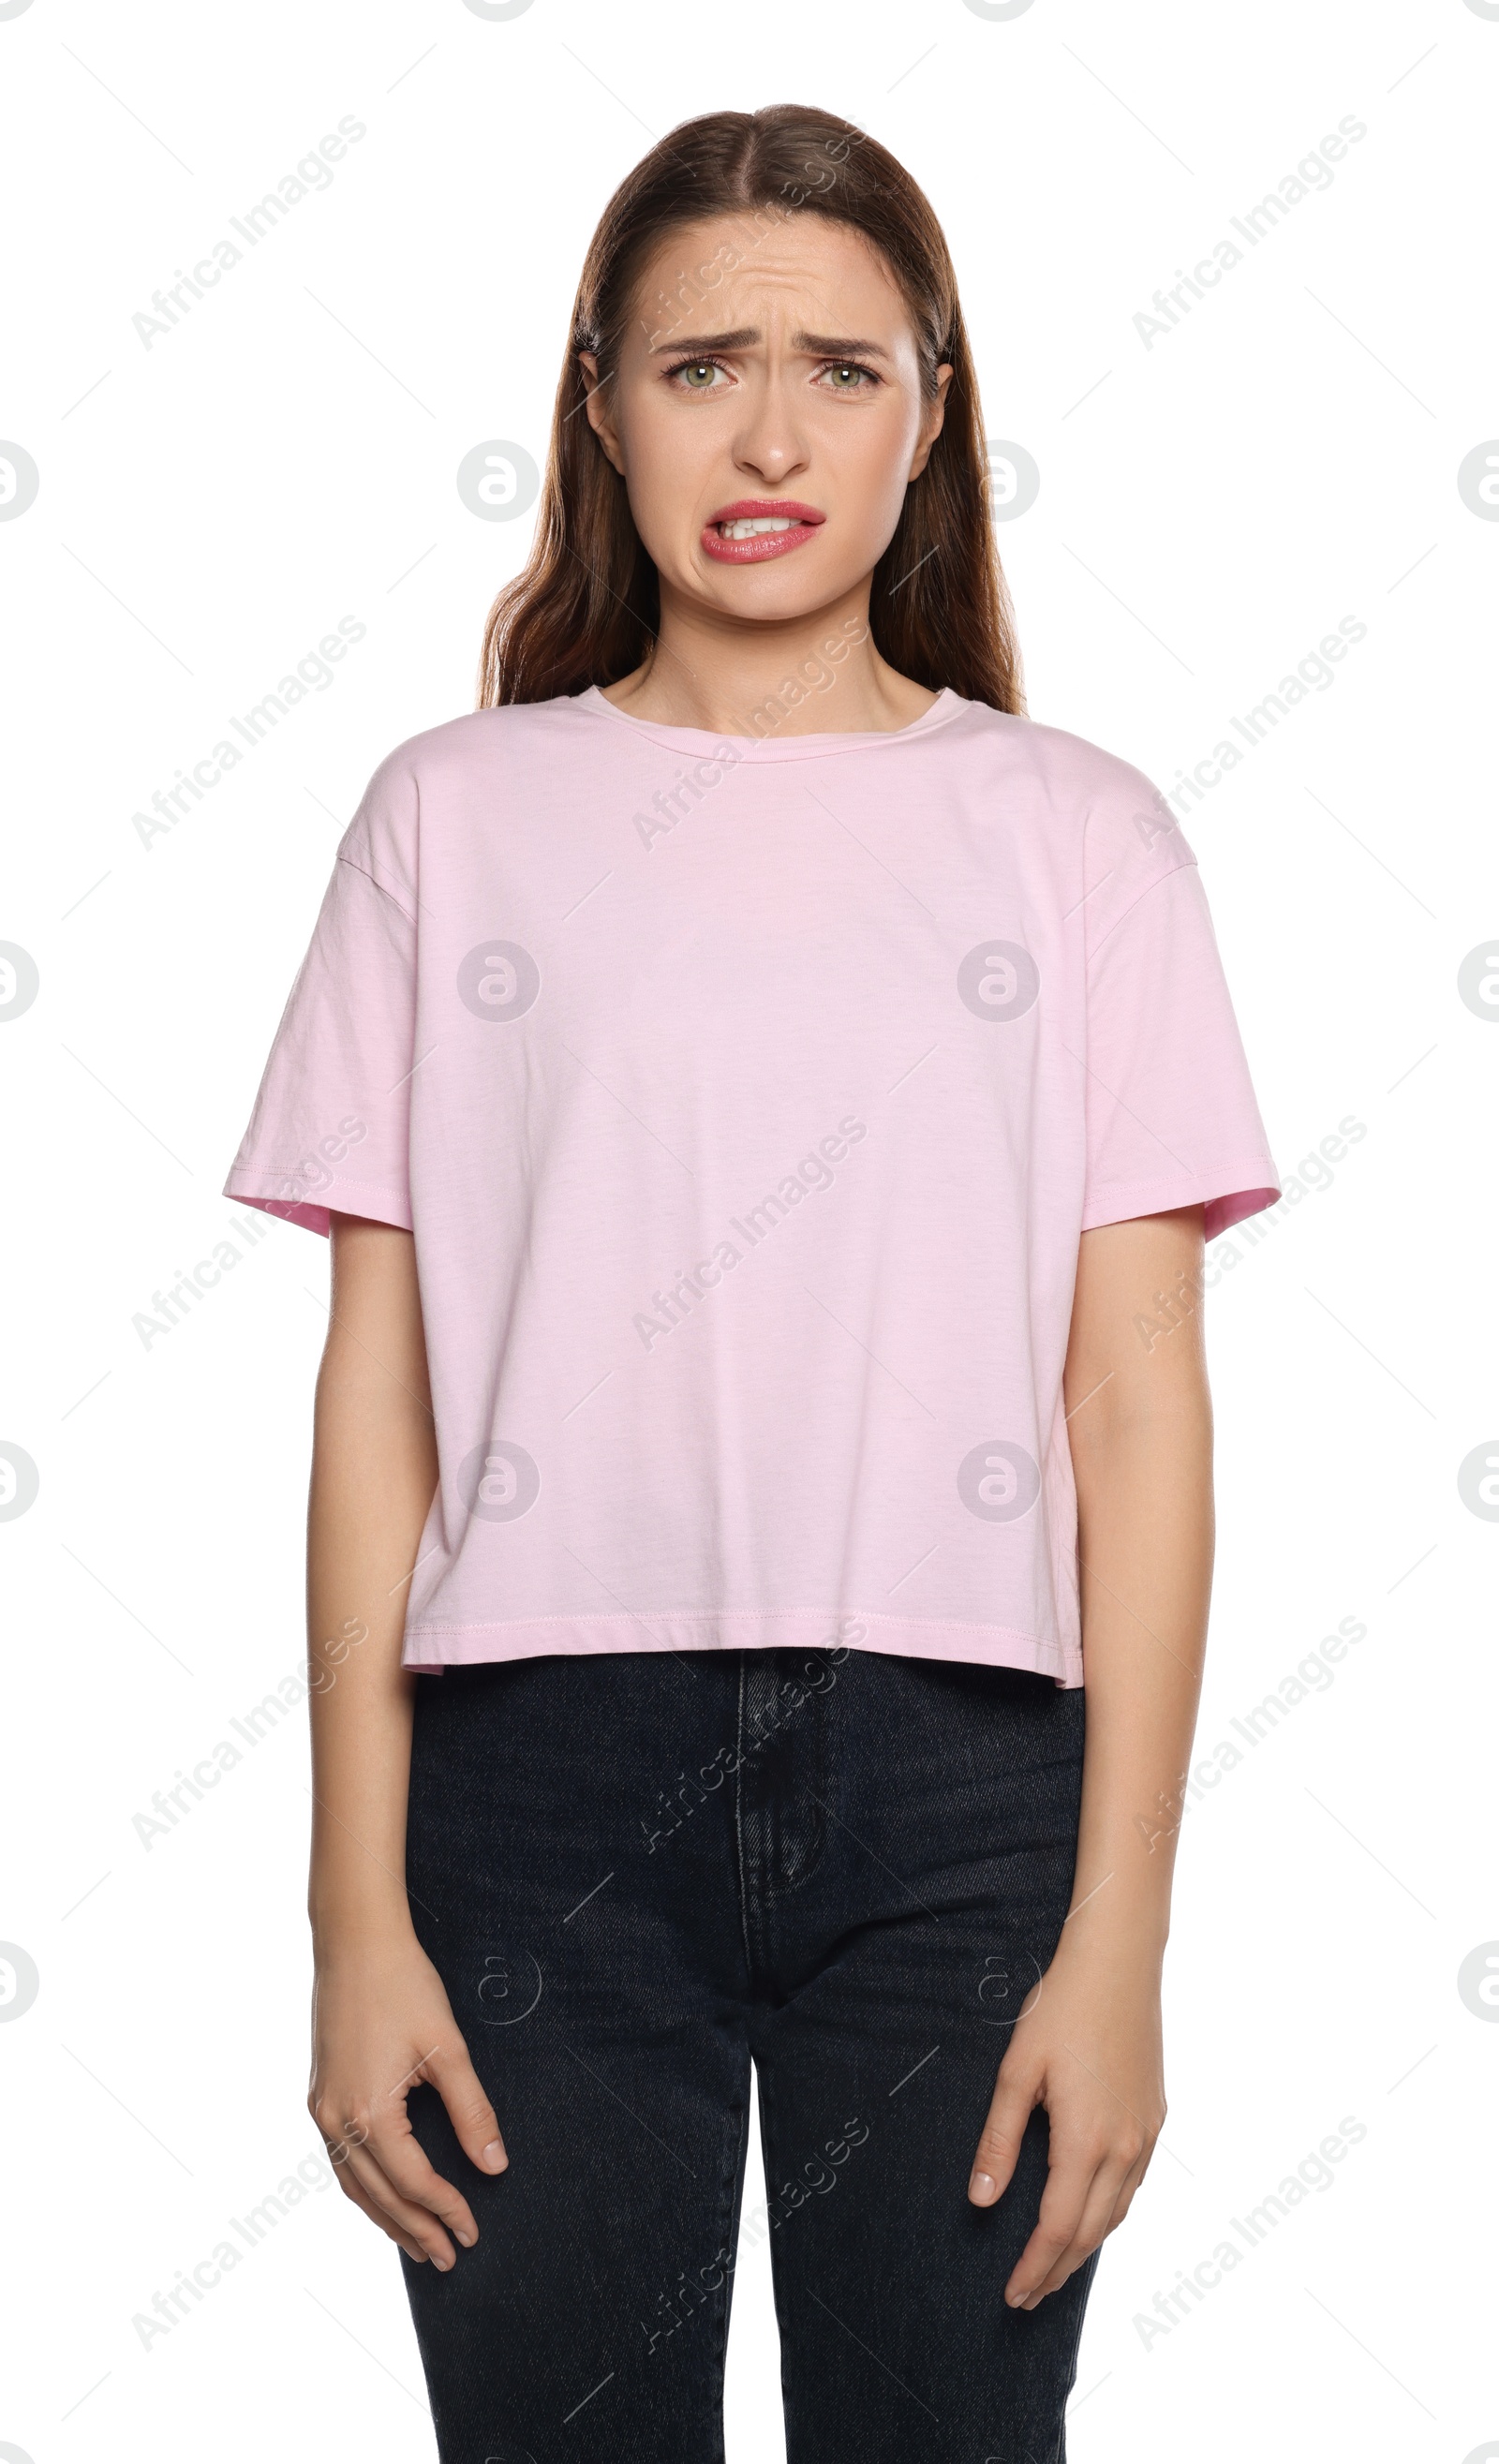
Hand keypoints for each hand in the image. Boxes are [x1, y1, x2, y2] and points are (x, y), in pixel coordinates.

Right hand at [309, 1924, 506, 2267]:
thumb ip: (472, 2110)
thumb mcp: (447, 2048)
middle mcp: (336, 2119)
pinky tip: (382, 2196)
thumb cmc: (403, 1985)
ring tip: (418, 2244)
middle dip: (416, 2230)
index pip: (413, 2183)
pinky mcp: (319, 2095)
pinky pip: (340, 2160)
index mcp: (369, 2112)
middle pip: (379, 2196)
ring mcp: (322, 2108)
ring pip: (354, 2185)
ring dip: (386, 2218)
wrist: (354, 1941)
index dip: (445, 2210)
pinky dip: (364, 2188)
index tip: (473, 2231)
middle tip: (449, 2258)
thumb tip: (494, 2164)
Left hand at [966, 1938, 1164, 2306]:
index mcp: (1086, 2141)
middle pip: (1089, 2233)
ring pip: (1116, 2214)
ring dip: (1084, 2248)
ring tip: (1054, 2269)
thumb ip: (1000, 2139)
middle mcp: (1124, 2148)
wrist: (1119, 1963)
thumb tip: (982, 2199)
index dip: (1033, 2267)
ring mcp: (1146, 2134)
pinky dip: (1109, 2214)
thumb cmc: (1061, 2008)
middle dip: (1056, 2271)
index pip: (1057, 2227)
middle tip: (1026, 2298)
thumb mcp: (1018, 2071)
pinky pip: (1133, 2185)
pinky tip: (1091, 2215)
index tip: (1011, 2294)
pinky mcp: (1155, 2117)